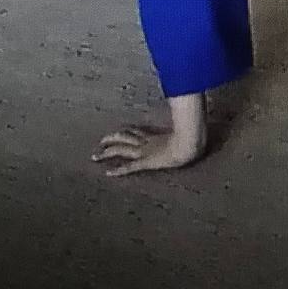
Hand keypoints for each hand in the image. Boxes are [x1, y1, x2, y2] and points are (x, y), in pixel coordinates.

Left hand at [91, 124, 206, 176]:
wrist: (191, 142)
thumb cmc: (192, 136)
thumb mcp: (187, 130)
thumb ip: (185, 123)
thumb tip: (191, 115)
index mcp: (155, 137)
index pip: (136, 132)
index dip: (125, 132)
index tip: (117, 132)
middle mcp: (147, 143)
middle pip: (124, 138)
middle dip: (111, 139)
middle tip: (100, 142)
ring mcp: (145, 152)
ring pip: (122, 151)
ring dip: (107, 154)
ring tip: (95, 157)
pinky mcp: (146, 162)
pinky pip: (129, 167)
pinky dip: (118, 170)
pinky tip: (108, 173)